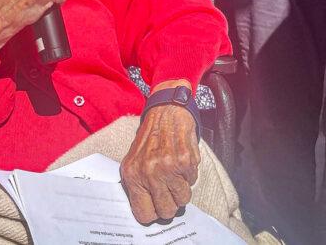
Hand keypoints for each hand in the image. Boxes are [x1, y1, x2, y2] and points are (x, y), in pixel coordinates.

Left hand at [120, 80, 199, 223]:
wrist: (166, 112)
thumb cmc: (150, 139)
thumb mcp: (134, 161)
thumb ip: (138, 186)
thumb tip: (147, 212)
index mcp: (132, 175)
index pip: (144, 214)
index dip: (153, 214)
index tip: (157, 207)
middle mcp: (149, 172)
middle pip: (166, 211)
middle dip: (170, 204)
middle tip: (169, 190)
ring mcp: (167, 167)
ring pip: (183, 199)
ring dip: (182, 189)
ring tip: (175, 173)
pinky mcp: (185, 160)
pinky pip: (193, 182)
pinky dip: (190, 174)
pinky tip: (181, 160)